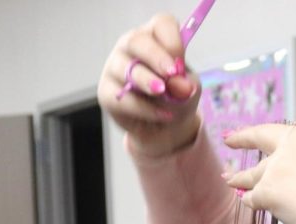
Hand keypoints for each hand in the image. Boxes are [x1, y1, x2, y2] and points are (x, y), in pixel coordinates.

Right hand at [97, 14, 201, 158]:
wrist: (165, 128)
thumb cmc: (176, 98)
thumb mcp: (188, 91)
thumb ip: (185, 85)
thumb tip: (179, 86)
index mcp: (155, 36)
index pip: (162, 24)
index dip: (172, 41)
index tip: (180, 64)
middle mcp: (131, 45)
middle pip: (138, 41)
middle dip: (156, 57)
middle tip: (171, 74)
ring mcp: (115, 66)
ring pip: (125, 69)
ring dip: (146, 81)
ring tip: (162, 94)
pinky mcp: (106, 91)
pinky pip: (122, 98)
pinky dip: (144, 108)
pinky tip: (161, 115)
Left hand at [223, 121, 295, 223]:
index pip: (292, 132)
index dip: (283, 139)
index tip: (275, 139)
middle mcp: (293, 144)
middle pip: (261, 137)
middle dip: (243, 138)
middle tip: (231, 138)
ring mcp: (278, 167)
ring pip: (252, 172)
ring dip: (239, 176)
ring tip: (229, 179)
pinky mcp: (268, 191)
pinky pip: (253, 197)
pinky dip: (250, 200)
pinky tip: (246, 201)